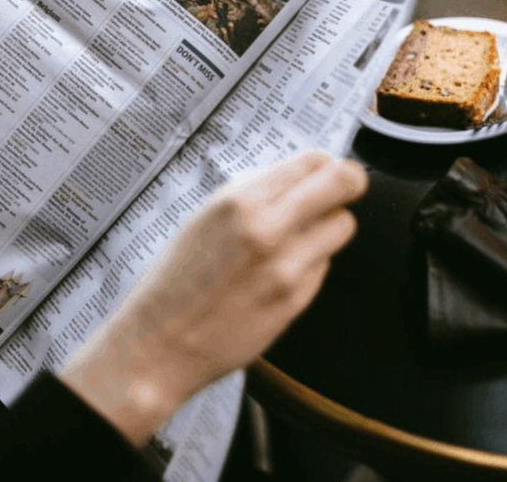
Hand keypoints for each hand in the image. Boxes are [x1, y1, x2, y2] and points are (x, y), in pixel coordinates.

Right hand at [61, 150, 367, 443]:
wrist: (159, 345)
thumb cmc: (175, 280)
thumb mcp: (205, 217)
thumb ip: (255, 194)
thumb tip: (303, 176)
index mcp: (239, 201)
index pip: (314, 161)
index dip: (323, 164)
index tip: (322, 171)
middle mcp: (268, 230)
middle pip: (345, 184)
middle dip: (347, 183)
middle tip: (340, 190)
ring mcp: (288, 268)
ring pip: (343, 226)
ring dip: (328, 226)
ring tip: (299, 237)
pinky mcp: (297, 300)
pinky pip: (324, 265)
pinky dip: (310, 263)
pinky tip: (278, 273)